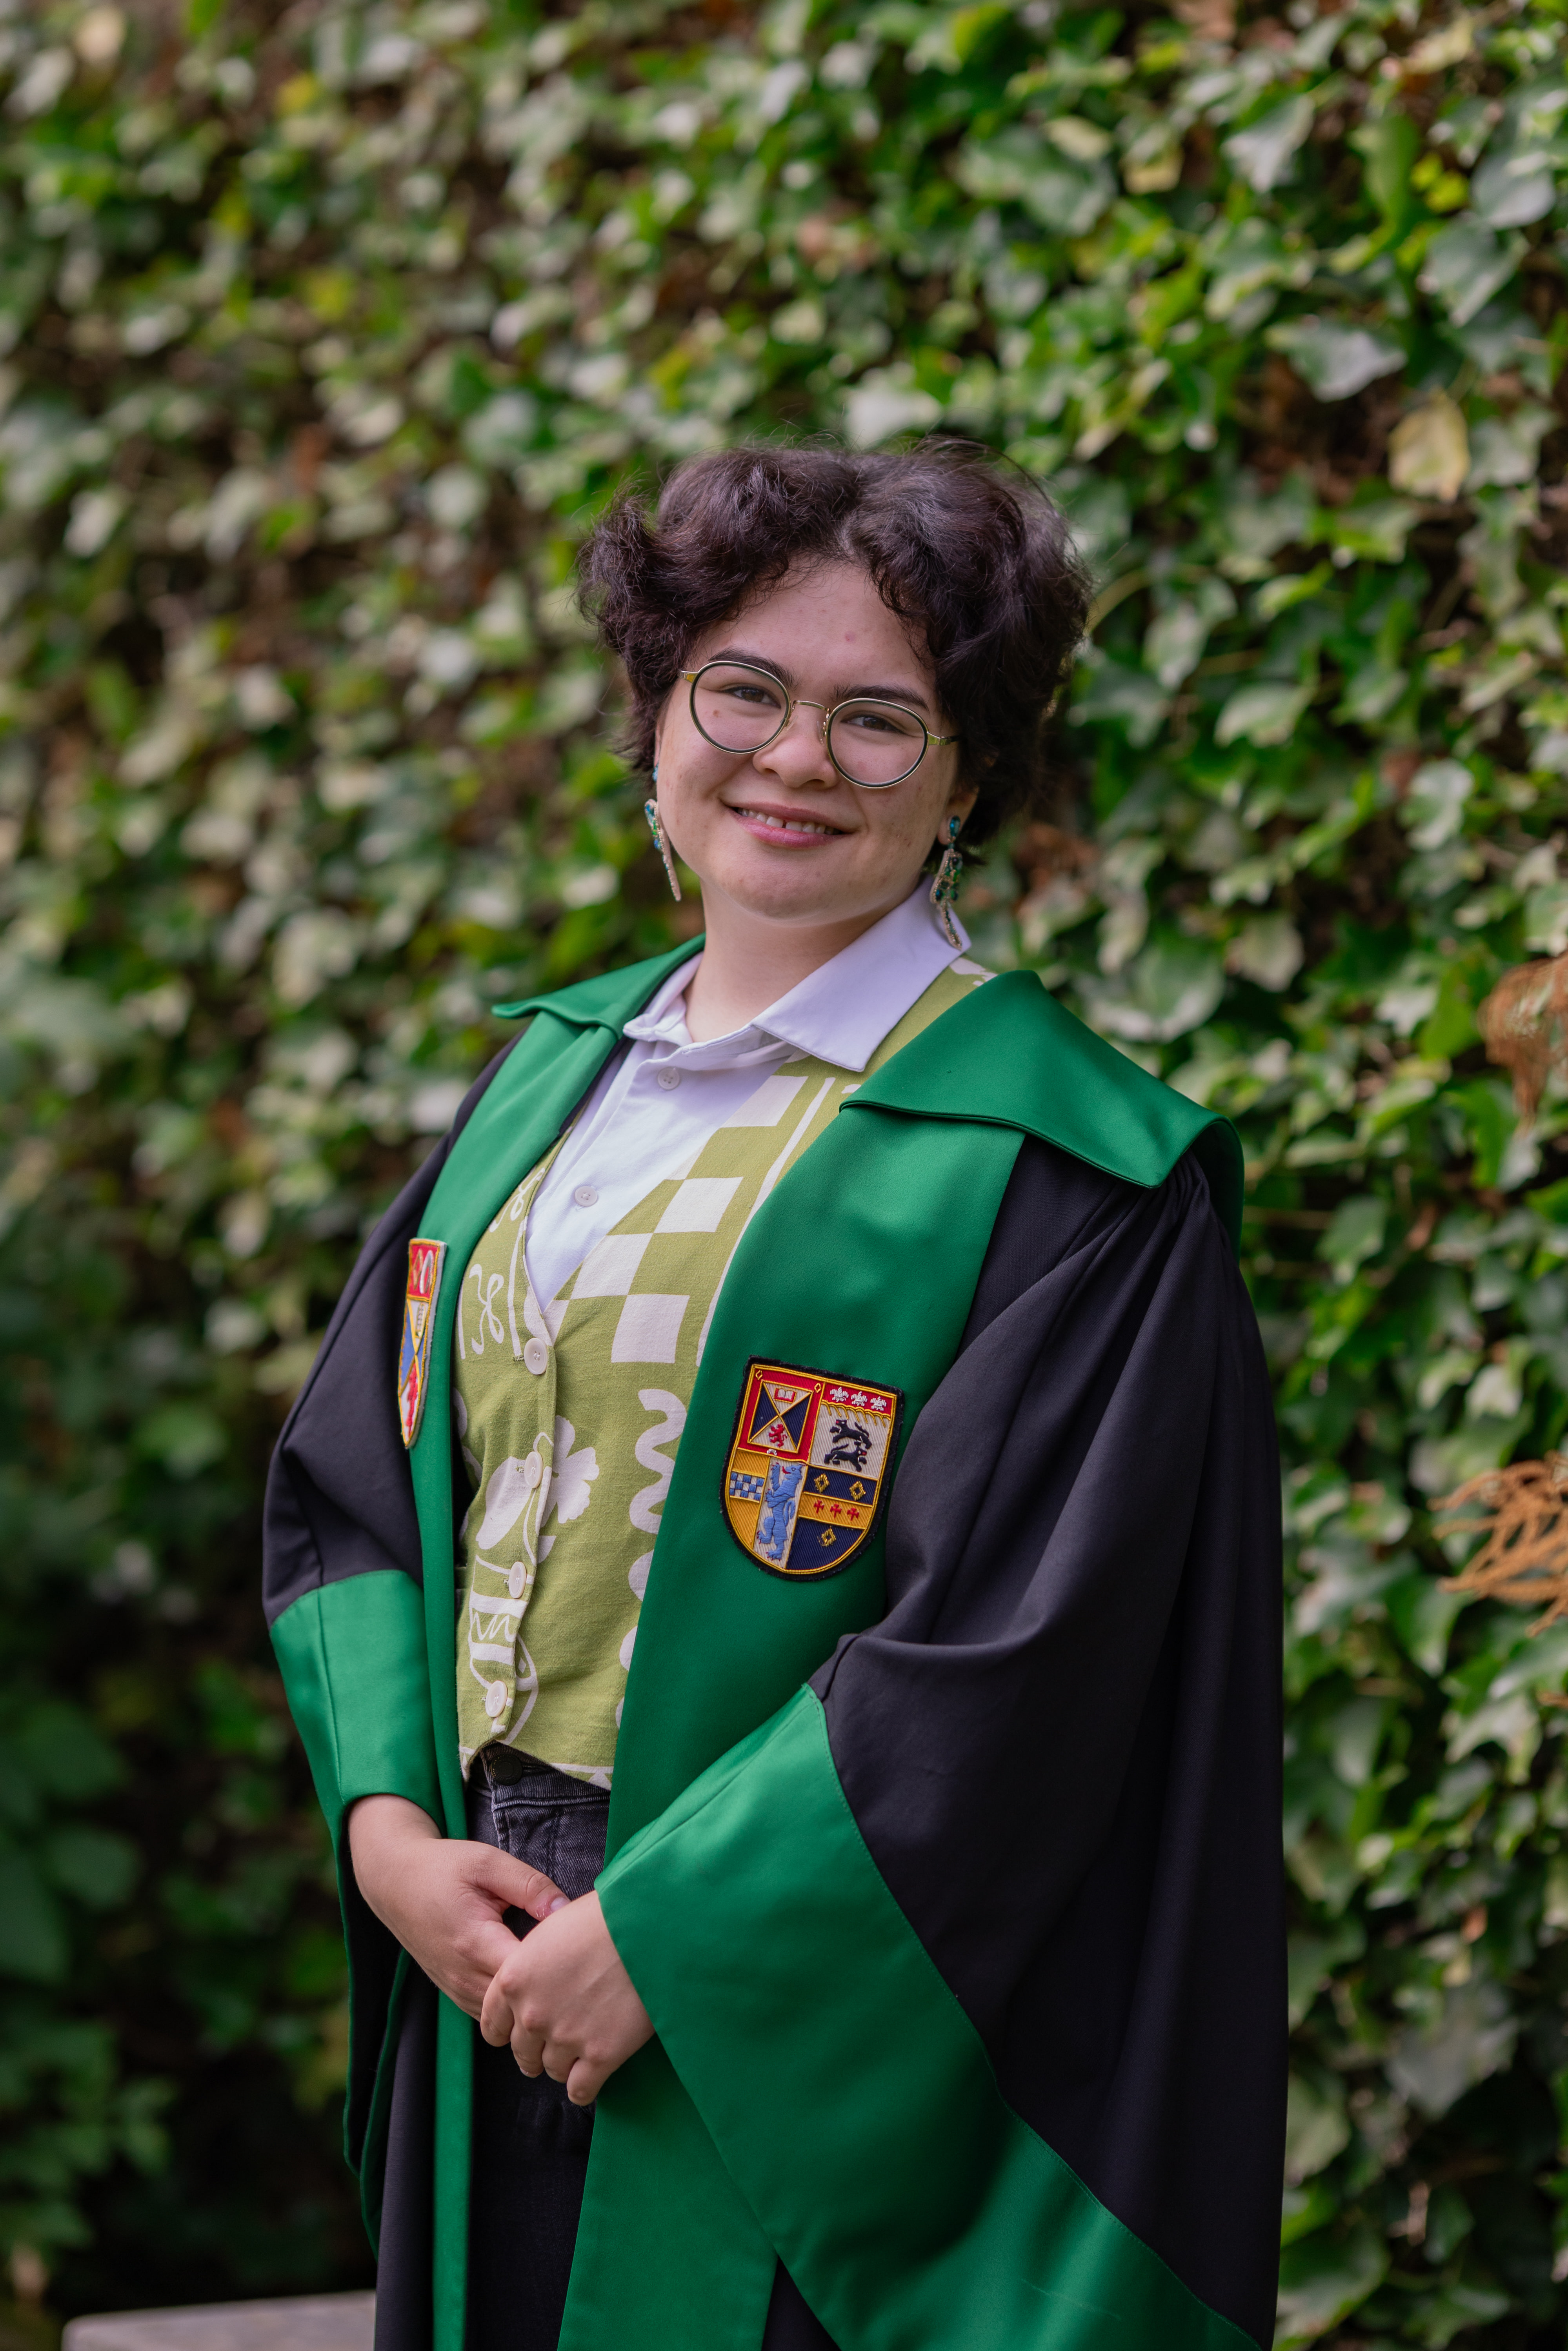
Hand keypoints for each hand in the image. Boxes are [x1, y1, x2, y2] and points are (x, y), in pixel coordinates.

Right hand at [346, 1793, 566, 2018]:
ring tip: (563, 1980)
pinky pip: (492, 2017)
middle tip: (583, 1970)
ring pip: (507, 2020)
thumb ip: (530, 1886)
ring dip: (533, 2006)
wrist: (395, 1883)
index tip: (582, 1952)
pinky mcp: (455, 1994)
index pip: (528, 1977)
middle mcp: (465, 1976)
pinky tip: (534, 1986)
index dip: (560, 1969)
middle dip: (553, 1994)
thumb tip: (567, 1911)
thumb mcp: (489, 1863)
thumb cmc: (444, 1868)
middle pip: (521, 2007)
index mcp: (476, 1942)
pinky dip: (514, 2009)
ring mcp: (458, 1991)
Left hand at [480, 1892, 653, 2105]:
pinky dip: (584, 2087)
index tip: (520, 2032)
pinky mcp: (600, 2055)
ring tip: (582, 2048)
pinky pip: (579, 2090)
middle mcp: (533, 2014)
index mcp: (513, 1980)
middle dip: (536, 2051)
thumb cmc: (602, 1919)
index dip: (507, 2032)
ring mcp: (566, 2038)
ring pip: (552, 2071)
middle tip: (555, 2042)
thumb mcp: (550, 1932)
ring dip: (564, 2064)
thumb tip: (534, 1985)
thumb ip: (531, 1966)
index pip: (492, 2026)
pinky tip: (593, 2073)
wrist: (648, 1929)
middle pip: (522, 2053)